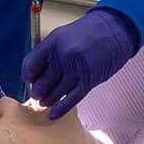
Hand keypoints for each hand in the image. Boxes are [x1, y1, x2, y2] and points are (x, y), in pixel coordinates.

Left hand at [21, 9, 137, 119]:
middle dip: (38, 92)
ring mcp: (76, 69)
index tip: (29, 80)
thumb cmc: (89, 32)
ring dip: (48, 100)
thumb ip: (48, 52)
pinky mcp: (89, 81)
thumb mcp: (63, 35)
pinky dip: (60, 109)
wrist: (115, 29)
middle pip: (42, 83)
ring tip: (46, 102)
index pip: (30, 65)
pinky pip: (70, 100)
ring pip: (55, 94)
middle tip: (38, 94)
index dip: (28, 76)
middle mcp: (63, 56)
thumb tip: (35, 74)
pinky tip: (53, 113)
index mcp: (53, 42)